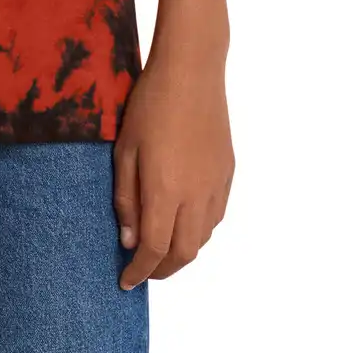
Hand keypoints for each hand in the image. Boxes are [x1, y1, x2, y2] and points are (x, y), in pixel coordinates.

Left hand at [113, 44, 234, 289]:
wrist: (191, 71)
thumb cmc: (149, 105)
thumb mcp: (124, 150)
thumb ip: (126, 198)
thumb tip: (129, 240)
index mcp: (165, 190)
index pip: (154, 249)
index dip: (139, 271)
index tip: (126, 281)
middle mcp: (195, 195)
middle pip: (184, 253)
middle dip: (162, 270)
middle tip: (143, 271)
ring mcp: (216, 185)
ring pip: (203, 238)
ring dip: (182, 252)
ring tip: (161, 248)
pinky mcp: (228, 173)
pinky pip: (216, 216)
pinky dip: (199, 230)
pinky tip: (184, 221)